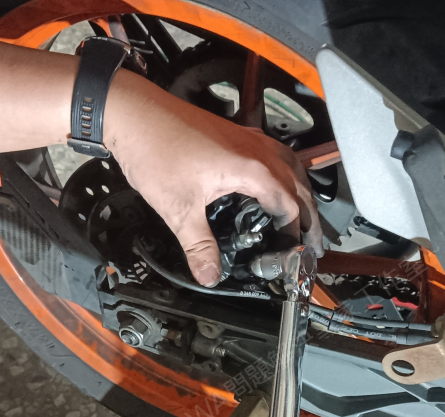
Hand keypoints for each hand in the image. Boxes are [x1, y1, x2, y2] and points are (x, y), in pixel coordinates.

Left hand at [104, 71, 322, 286]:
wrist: (133, 113)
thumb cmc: (156, 151)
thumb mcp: (178, 208)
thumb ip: (199, 246)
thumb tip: (211, 275)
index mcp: (252, 169)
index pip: (289, 206)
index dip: (295, 233)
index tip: (293, 255)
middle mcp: (257, 150)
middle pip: (298, 185)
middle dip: (308, 216)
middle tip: (311, 244)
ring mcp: (247, 138)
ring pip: (289, 165)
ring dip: (299, 191)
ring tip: (301, 215)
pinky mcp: (233, 133)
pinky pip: (272, 153)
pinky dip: (281, 172)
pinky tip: (270, 183)